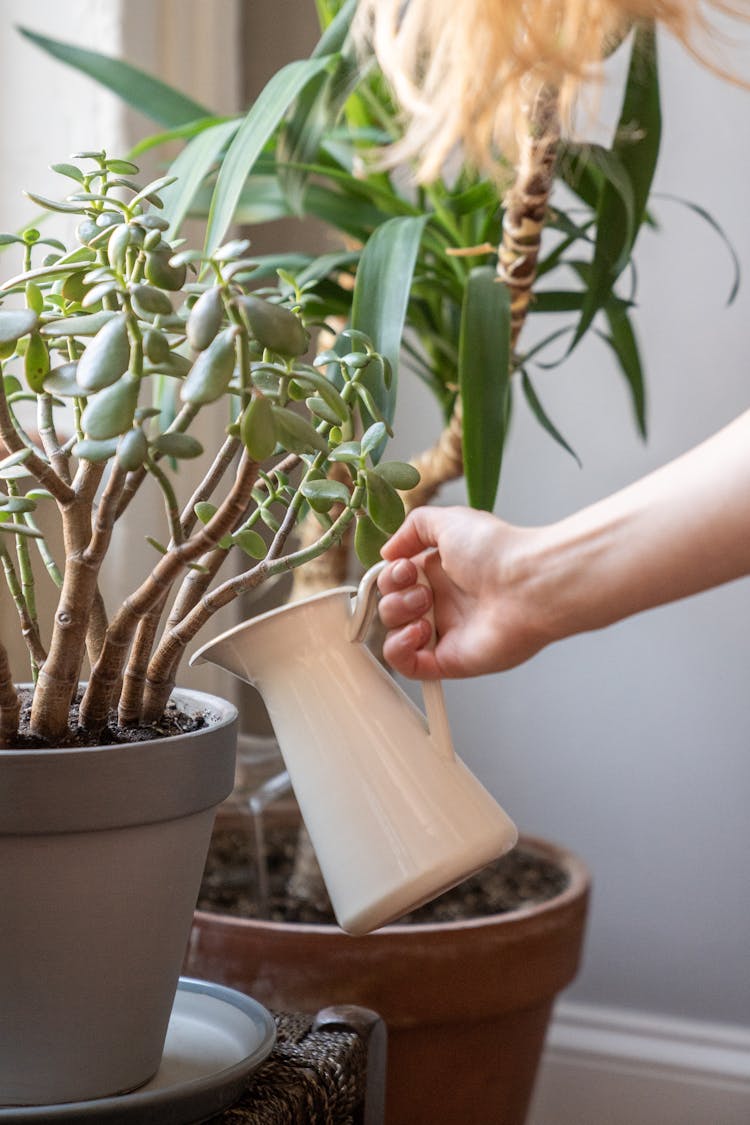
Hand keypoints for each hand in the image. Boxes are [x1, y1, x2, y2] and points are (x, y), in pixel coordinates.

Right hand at [377, 506, 550, 678]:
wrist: (528, 584)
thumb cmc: (498, 552)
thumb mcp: (449, 520)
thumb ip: (413, 528)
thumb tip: (388, 551)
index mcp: (439, 573)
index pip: (395, 580)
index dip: (390, 575)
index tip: (404, 567)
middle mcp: (441, 603)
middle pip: (389, 606)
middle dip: (395, 594)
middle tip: (421, 587)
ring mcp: (445, 633)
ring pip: (393, 634)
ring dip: (398, 616)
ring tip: (425, 606)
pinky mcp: (449, 660)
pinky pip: (407, 666)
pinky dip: (399, 649)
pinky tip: (419, 631)